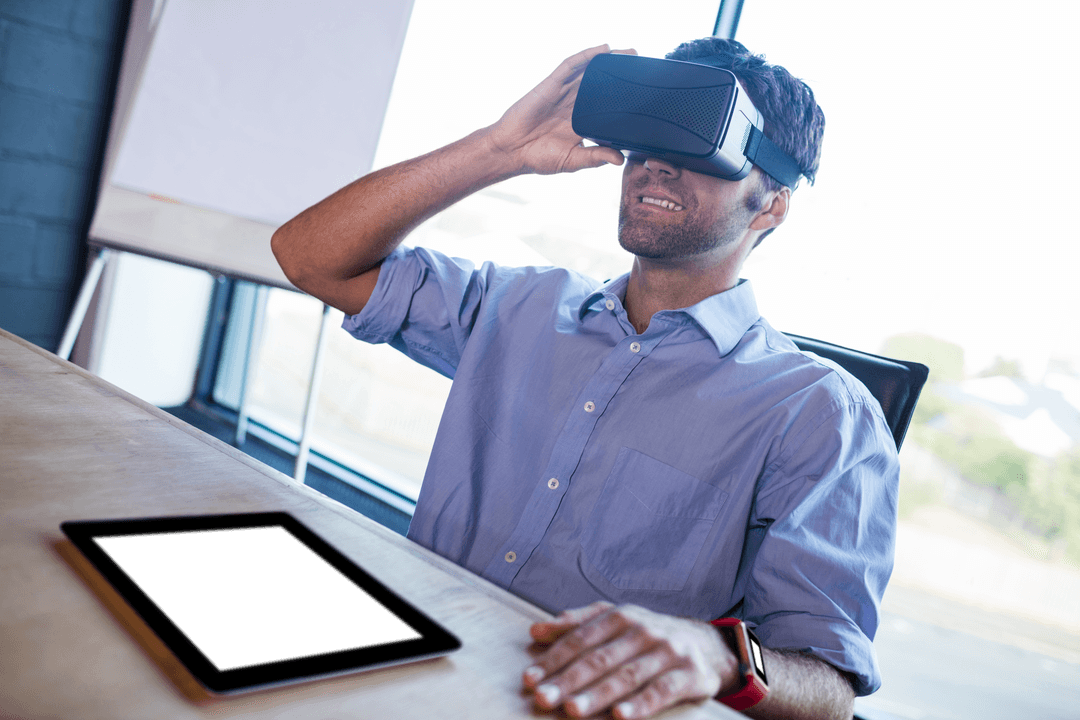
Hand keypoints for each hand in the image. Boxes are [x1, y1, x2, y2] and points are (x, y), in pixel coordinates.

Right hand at [483, 45, 634, 175]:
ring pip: (589, 71)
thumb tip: (619, 159)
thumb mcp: (573, 160)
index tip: (644, 95)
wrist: (511, 150)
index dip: (623, 98)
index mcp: (581, 121)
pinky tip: (601, 49)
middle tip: (642, 66)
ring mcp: (563, 93)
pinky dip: (586, 56)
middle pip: (601, 83)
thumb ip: (595, 157)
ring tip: (629, 53)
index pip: (606, 105)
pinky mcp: (551, 85)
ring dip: (608, 61)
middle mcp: (574, 104)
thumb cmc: (538, 157)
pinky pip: (570, 66)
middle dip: (621, 73)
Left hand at [523, 602, 738, 718]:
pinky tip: (620, 716)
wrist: (704, 643)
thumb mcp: (613, 620)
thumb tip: (536, 631)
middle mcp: (643, 630)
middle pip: (600, 658)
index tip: (530, 679)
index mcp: (620, 616)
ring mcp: (667, 651)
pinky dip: (640, 705)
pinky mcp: (689, 674)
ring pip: (626, 676)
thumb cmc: (646, 635)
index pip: (580, 638)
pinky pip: (661, 691)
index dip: (554, 659)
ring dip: (597, 695)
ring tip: (572, 709)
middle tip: (543, 698)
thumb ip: (575, 625)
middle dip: (568, 680)